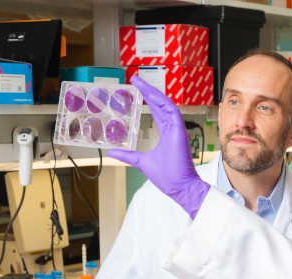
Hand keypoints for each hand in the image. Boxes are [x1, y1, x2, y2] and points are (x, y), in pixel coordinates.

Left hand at [107, 76, 209, 217]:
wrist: (179, 187)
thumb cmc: (166, 176)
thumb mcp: (140, 162)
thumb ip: (127, 155)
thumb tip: (112, 152)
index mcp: (165, 133)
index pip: (156, 111)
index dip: (147, 98)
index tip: (137, 88)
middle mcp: (171, 128)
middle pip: (159, 104)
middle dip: (147, 90)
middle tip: (135, 78)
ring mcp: (176, 129)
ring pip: (165, 104)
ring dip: (153, 92)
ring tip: (140, 82)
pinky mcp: (179, 131)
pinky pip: (172, 111)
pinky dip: (162, 101)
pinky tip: (151, 94)